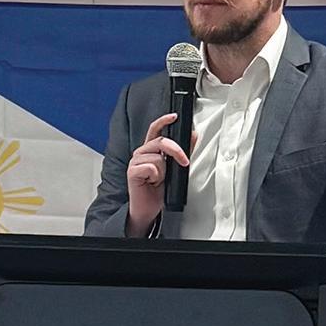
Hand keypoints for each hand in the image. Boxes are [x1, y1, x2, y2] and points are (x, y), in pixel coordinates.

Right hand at [126, 113, 195, 236]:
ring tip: (159, 180)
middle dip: (176, 151)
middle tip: (184, 162)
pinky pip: (150, 167)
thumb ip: (183, 152)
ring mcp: (135, 162)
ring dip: (163, 171)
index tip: (174, 116)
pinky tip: (151, 182)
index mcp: (150, 150)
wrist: (148, 209)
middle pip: (160, 141)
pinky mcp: (132, 172)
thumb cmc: (158, 190)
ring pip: (157, 157)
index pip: (155, 129)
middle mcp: (142, 153)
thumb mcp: (175, 169)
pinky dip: (155, 177)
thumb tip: (193, 136)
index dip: (163, 121)